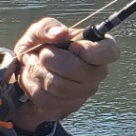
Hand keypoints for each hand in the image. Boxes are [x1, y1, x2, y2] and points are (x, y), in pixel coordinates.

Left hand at [9, 17, 119, 132]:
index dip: (90, 51)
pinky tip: (34, 80)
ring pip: (58, 86)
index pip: (110, 52)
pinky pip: (47, 99)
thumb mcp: (39, 32)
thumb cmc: (39, 49)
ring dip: (38, 73)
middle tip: (42, 53)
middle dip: (50, 58)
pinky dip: (33, 87)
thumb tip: (61, 33)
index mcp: (97, 48)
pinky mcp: (68, 107)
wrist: (25, 74)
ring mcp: (84, 93)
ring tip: (35, 66)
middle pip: (77, 70)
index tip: (72, 47)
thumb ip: (48, 27)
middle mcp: (96, 72)